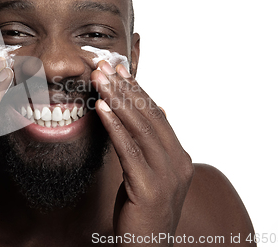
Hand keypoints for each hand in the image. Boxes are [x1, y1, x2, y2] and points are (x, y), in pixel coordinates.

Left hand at [91, 60, 193, 246]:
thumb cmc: (142, 211)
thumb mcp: (148, 172)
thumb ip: (149, 144)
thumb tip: (151, 111)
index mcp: (178, 156)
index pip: (156, 114)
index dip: (136, 89)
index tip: (118, 69)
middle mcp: (177, 161)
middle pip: (149, 116)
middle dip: (125, 88)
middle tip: (104, 66)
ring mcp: (167, 175)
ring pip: (141, 128)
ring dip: (118, 100)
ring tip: (100, 80)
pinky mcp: (149, 189)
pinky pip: (130, 150)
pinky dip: (115, 127)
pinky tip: (102, 109)